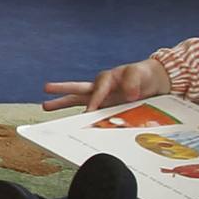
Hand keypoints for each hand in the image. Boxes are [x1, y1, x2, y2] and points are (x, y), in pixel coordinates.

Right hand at [40, 59, 170, 111]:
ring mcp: (101, 97)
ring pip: (79, 100)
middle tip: (46, 88)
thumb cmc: (145, 75)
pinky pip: (92, 112)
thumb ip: (133, 81)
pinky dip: (83, 118)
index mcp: (107, 78)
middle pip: (79, 89)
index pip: (97, 90)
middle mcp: (100, 88)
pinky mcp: (105, 106)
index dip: (94, 100)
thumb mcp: (140, 74)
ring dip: (63, 103)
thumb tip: (128, 94)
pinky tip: (73, 124)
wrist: (153, 81)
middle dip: (63, 90)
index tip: (90, 112)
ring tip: (45, 105)